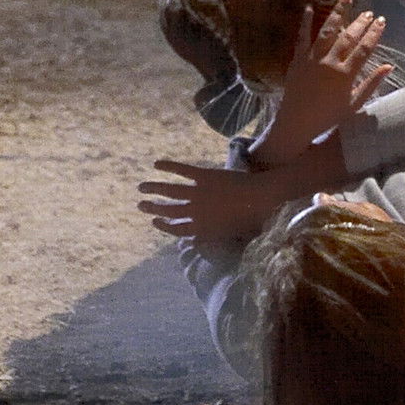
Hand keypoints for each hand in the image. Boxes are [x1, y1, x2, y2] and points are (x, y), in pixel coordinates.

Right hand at [136, 159, 301, 242]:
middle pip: (168, 211)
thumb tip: (203, 240)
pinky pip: (181, 170)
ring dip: (153, 189)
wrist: (263, 200)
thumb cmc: (254, 220)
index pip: (177, 230)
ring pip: (168, 192)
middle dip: (152, 208)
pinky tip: (156, 164)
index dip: (164, 226)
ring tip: (141, 187)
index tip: (154, 221)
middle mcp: (195, 213)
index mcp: (202, 229)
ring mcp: (198, 194)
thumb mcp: (232, 235)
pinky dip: (167, 166)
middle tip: (141, 205)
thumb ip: (215, 236)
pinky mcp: (204, 176)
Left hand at [252, 0, 393, 165]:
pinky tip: (310, 7)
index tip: (381, 21)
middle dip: (360, 22)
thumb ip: (371, 84)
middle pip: (348, 37)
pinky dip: (305, 22)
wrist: (297, 122)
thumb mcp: (354, 104)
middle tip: (368, 12)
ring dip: (338, 14)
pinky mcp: (298, 59)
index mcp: (345, 75)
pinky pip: (302, 37)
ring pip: (327, 31)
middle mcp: (330, 63)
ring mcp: (312, 59)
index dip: (374, 34)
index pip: (364, 49)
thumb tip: (389, 66)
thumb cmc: (328, 116)